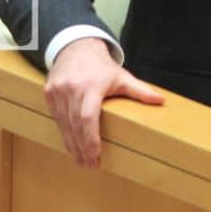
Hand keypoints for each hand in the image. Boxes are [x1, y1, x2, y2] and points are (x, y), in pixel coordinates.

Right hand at [42, 37, 163, 167]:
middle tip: (89, 165)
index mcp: (91, 86)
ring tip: (80, 160)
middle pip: (75, 125)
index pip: (88, 117)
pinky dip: (63, 132)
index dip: (90, 138)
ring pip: (63, 124)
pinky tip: (70, 144)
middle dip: (81, 148)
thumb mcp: (122, 77)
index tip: (95, 155)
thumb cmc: (100, 65)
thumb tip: (161, 101)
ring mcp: (58, 91)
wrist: (76, 46)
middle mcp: (72, 88)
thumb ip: (140, 90)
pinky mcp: (49, 93)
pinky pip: (56, 118)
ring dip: (71, 144)